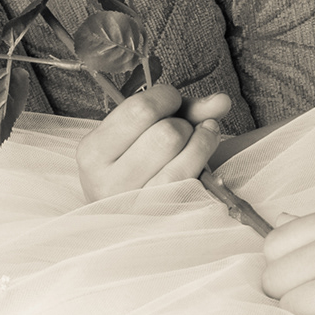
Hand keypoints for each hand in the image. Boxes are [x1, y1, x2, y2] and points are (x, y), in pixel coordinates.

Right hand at [76, 81, 232, 204]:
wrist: (123, 217)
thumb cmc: (136, 165)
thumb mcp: (142, 132)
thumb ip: (181, 110)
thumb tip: (222, 101)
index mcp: (92, 152)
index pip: (139, 109)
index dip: (166, 97)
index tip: (171, 102)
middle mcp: (106, 182)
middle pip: (165, 133)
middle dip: (182, 122)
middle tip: (181, 128)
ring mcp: (131, 204)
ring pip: (179, 155)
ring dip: (200, 138)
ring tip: (200, 136)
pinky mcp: (157, 217)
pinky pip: (189, 178)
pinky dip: (203, 155)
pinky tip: (205, 151)